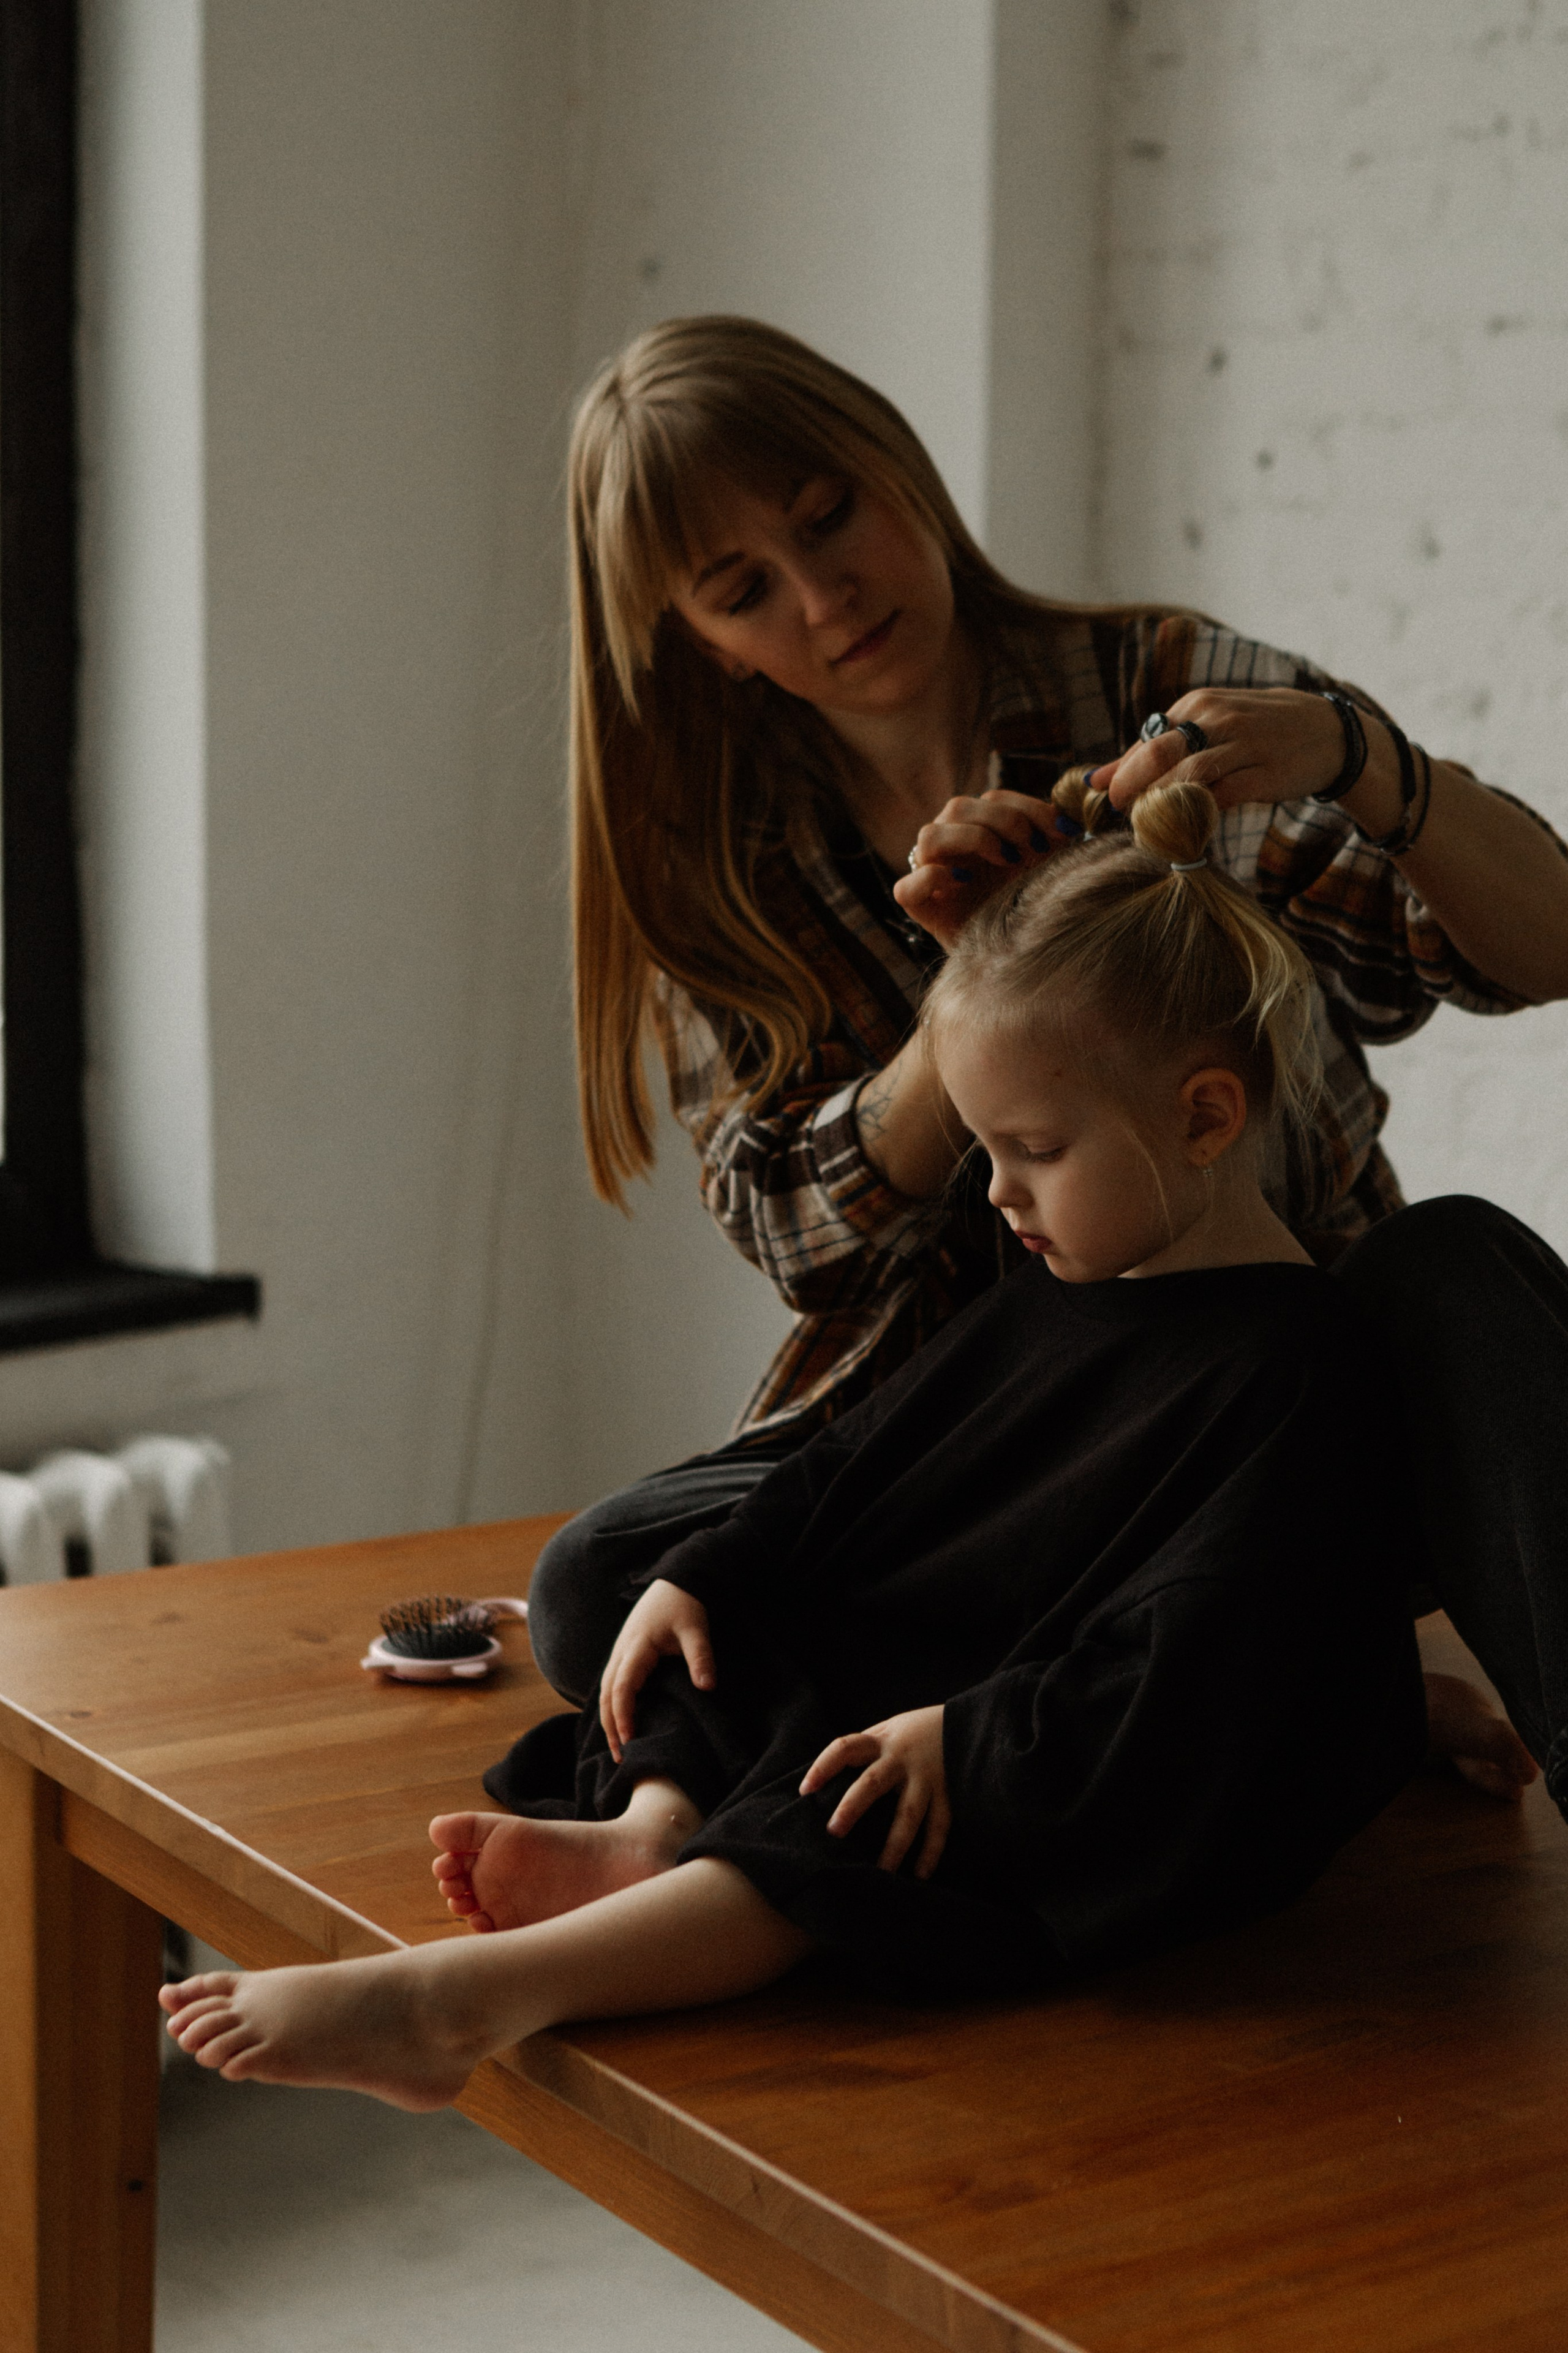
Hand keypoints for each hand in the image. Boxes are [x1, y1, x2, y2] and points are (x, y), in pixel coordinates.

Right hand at [599, 1579, 715, 1761]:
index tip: (630, 1740)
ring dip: (608, 1718)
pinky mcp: (625, 1653)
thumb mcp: (696, 1629)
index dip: (623, 1715)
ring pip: (604, 1689)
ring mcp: (620, 1651)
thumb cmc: (685, 1604)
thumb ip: (700, 1657)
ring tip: (617, 1747)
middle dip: (610, 1726)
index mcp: (637, 1647)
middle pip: (606, 1694)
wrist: (675, 1579)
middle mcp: (622, 1651)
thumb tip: (708, 1687)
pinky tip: (618, 1722)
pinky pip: (611, 1683)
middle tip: (620, 1757)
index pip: (622, 1688)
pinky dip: (611, 1705)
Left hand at [800, 1704, 950, 1876]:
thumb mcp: (885, 1732)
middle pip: (872, 1783)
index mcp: (880, 1741)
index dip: (823, 1766)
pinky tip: (919, 1874)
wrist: (963, 1723)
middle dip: (852, 1808)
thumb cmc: (911, 1733)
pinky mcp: (947, 1793)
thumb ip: (862, 1752)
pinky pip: (939, 1825)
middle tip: (833, 1832)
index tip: (805, 1790)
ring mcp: (925, 1777)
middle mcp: (900, 1759)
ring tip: (880, 1872)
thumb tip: (825, 1784)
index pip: (845, 1748)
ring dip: (895, 1844)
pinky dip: (931, 1851)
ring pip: (909, 1813)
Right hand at [892, 789, 1073, 952]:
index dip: (1027, 807)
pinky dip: (935, 877)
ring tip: (1005, 861)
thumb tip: (1070, 819)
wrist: (1016, 960)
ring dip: (973, 839)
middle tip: (1032, 846)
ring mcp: (928, 873)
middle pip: (958, 807)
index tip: (1061, 830)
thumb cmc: (1029, 908)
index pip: (992, 798)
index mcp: (976, 830)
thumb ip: (1052, 839)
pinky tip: (965, 884)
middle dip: (1004, 820)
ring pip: (929, 835)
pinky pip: (908, 885)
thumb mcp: (1046, 867)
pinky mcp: (918, 907)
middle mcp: (948, 846)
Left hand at [1095, 686, 1385, 816]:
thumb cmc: (1259, 730)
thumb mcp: (1210, 725)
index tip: (1107, 798)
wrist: (1329, 732)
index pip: (1144, 739)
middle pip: (1157, 753)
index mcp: (1197, 704)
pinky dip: (1196, 813)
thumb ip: (1156, 748)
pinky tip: (1186, 826)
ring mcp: (1243, 745)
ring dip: (1160, 804)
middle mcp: (1217, 719)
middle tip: (1119, 811)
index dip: (1121, 773)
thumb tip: (1096, 776)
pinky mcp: (1264, 774)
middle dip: (1129, 787)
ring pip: (1186, 776)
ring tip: (1148, 823)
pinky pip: (1221, 797)